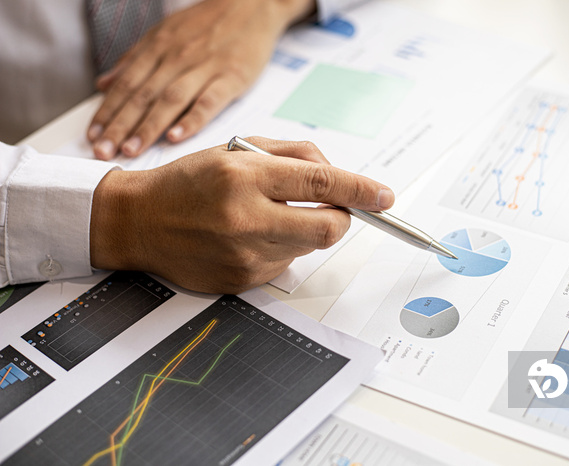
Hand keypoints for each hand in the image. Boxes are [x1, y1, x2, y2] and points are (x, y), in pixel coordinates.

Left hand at [87, 0, 313, 159]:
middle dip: (120, 126)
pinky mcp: (231, 77)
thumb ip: (134, 60)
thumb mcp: (165, 33)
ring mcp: (204, 67)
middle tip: (103, 152)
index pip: (125, 84)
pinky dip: (192, 120)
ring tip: (131, 150)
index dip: (107, 111)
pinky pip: (209, 101)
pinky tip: (176, 137)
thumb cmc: (207, 23)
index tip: (92, 137)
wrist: (250, 6)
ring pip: (170, 100)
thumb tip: (103, 84)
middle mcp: (176, 58)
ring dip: (148, 127)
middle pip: (142, 96)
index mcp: (158, 48)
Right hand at [89, 138, 394, 293]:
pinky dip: (282, 247)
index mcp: (245, 177)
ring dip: (304, 230)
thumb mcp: (238, 150)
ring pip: (308, 247)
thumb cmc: (191, 181)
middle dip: (342, 218)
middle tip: (331, 207)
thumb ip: (294, 157)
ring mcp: (244, 256)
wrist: (141, 221)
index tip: (385, 196)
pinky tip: (249, 236)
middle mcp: (246, 220)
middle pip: (328, 229)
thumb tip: (340, 178)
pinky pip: (285, 264)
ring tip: (267, 215)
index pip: (322, 184)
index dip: (361, 190)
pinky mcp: (242, 281)